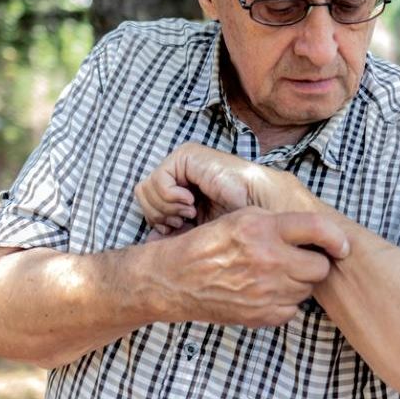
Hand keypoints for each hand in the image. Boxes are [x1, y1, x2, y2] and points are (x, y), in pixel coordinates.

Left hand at [134, 142, 309, 236]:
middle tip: (185, 220)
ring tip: (191, 211)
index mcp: (180, 188)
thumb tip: (148, 242)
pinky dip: (171, 198)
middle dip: (160, 215)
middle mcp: (178, 173)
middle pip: (143, 197)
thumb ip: (173, 234)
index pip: (148, 204)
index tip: (179, 229)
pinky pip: (159, 181)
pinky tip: (191, 202)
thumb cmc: (233, 221)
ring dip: (167, 207)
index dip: (157, 222)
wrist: (257, 208)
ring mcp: (180, 163)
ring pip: (146, 189)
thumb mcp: (195, 232)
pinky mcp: (185, 156)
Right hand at [152, 207, 348, 326]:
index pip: (317, 229)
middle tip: (296, 258)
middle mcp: (268, 260)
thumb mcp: (241, 217)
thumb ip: (279, 221)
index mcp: (263, 229)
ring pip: (307, 289)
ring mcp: (267, 291)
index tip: (341, 245)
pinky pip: (293, 309)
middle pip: (319, 266)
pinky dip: (285, 302)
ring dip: (298, 282)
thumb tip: (316, 231)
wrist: (178, 280)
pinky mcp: (263, 315)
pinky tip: (265, 291)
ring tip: (275, 274)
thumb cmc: (210, 244)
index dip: (335, 238)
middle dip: (312, 262)